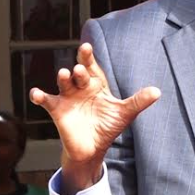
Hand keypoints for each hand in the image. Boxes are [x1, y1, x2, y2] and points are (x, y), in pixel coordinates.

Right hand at [30, 43, 159, 194]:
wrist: (93, 148)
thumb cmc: (108, 126)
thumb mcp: (125, 113)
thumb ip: (138, 101)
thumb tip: (158, 91)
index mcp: (97, 84)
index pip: (93, 67)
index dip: (89, 57)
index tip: (86, 46)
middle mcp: (81, 88)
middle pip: (79, 74)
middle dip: (79, 70)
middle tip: (81, 68)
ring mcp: (68, 98)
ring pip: (64, 84)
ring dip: (63, 79)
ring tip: (64, 75)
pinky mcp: (58, 110)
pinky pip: (46, 101)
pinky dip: (40, 96)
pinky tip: (36, 93)